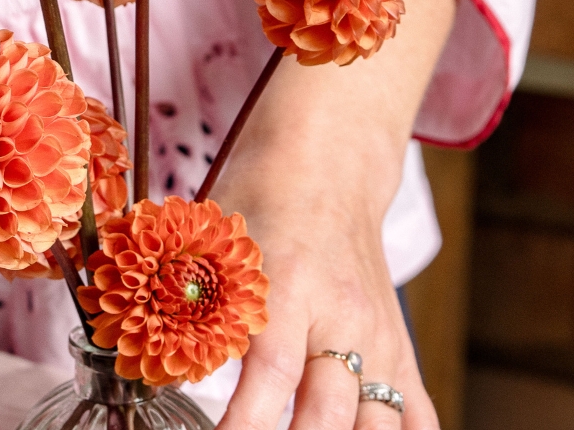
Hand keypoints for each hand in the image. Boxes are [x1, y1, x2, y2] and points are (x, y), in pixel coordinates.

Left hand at [213, 136, 435, 429]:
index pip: (270, 377)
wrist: (328, 168)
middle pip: (329, 414)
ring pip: (378, 423)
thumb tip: (155, 373)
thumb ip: (189, 309)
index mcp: (286, 289)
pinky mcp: (401, 350)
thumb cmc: (258, 202)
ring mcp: (380, 338)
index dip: (245, 427)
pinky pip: (418, 416)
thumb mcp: (210, 244)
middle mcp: (341, 320)